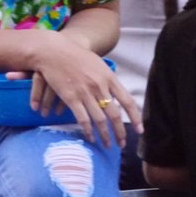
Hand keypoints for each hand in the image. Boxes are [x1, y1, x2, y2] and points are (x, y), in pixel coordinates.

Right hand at [16, 32, 142, 146]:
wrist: (55, 51)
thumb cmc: (77, 56)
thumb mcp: (99, 64)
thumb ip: (108, 79)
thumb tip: (116, 94)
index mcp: (109, 77)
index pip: (127, 101)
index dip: (135, 117)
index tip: (140, 130)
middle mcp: (100, 86)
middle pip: (114, 114)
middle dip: (120, 132)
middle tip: (122, 144)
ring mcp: (85, 92)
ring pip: (100, 120)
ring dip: (105, 135)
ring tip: (108, 145)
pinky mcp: (71, 97)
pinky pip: (83, 119)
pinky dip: (88, 130)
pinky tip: (91, 138)